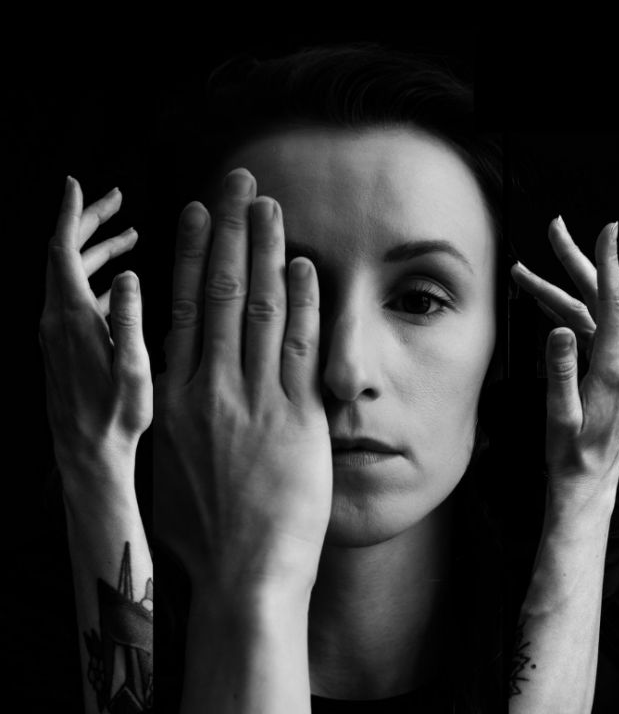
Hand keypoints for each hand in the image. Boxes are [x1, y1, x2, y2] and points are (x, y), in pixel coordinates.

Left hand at [38, 177, 148, 483]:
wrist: (88, 454)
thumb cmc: (116, 416)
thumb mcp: (132, 367)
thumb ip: (129, 318)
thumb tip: (130, 275)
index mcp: (71, 320)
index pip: (61, 253)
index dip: (70, 215)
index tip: (76, 185)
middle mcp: (55, 321)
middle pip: (63, 256)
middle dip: (88, 222)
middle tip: (116, 198)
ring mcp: (56, 333)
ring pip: (70, 275)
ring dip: (96, 249)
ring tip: (128, 233)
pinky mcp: (63, 344)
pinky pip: (75, 297)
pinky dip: (98, 278)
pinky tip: (122, 282)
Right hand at [154, 168, 331, 597]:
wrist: (245, 576)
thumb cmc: (207, 532)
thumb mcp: (173, 467)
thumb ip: (177, 416)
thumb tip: (177, 384)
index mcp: (173, 399)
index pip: (181, 308)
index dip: (191, 255)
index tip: (197, 213)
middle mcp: (209, 389)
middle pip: (219, 292)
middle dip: (231, 231)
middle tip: (239, 184)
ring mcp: (253, 398)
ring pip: (258, 307)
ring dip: (266, 251)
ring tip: (270, 206)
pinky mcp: (297, 415)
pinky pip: (299, 345)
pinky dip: (302, 301)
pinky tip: (305, 265)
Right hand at [510, 217, 618, 514]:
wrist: (588, 481)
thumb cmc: (573, 454)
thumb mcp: (560, 415)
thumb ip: (560, 371)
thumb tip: (557, 329)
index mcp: (614, 366)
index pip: (613, 301)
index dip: (609, 262)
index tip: (608, 230)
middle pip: (598, 296)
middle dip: (573, 260)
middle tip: (555, 228)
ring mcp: (618, 361)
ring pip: (586, 311)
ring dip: (555, 290)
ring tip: (522, 272)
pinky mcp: (609, 366)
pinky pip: (586, 328)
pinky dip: (562, 311)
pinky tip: (542, 301)